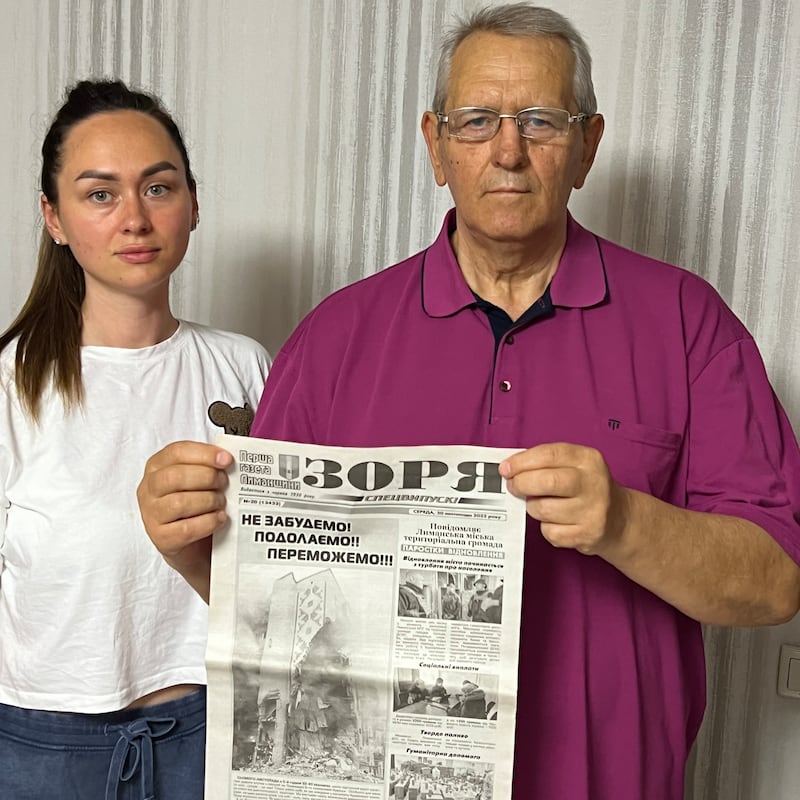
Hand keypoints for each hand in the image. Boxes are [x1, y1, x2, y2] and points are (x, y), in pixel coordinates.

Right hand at [136, 440, 232, 600]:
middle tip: (224, 483)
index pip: (176, 452)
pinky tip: (220, 518)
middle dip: (207, 478)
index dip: (204, 454)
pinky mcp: (162, 538)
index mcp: (157, 467)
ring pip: (180, 503)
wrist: (192, 544)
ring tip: (222, 502)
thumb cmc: (195, 504)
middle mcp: (149, 489)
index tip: (226, 460)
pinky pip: (187, 528)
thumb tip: (227, 459)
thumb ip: (207, 466)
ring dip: (209, 500)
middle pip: (176, 476)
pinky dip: (209, 522)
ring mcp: (152, 515)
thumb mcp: (197, 480)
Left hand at [499, 442, 629, 556]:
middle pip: (547, 481)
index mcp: (588, 459)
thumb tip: (510, 468)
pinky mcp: (587, 535)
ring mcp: (593, 511)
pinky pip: (550, 532)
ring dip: (533, 507)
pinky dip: (546, 527)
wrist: (620, 520)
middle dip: (522, 484)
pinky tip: (556, 521)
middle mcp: (594, 483)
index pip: (549, 455)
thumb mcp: (576, 465)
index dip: (522, 461)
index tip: (505, 468)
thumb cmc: (587, 488)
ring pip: (543, 509)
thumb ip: (547, 462)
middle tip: (513, 486)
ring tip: (540, 504)